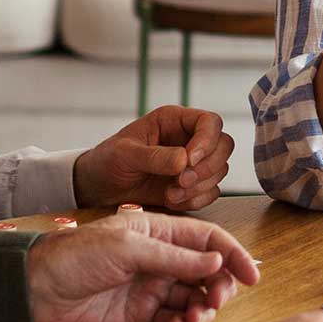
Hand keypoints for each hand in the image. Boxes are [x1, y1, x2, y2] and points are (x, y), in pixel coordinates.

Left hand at [27, 212, 259, 321]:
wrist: (34, 289)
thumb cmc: (75, 256)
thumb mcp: (128, 248)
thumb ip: (175, 258)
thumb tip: (217, 265)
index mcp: (159, 232)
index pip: (208, 241)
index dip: (233, 257)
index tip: (253, 276)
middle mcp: (160, 260)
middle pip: (207, 274)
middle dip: (219, 289)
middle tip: (214, 302)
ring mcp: (150, 289)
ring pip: (193, 300)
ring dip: (202, 310)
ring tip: (194, 319)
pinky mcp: (139, 317)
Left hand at [74, 106, 234, 210]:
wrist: (99, 188)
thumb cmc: (107, 161)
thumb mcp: (125, 154)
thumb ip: (154, 156)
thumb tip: (184, 161)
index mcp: (173, 121)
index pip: (209, 122)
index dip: (206, 141)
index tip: (188, 161)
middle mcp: (188, 139)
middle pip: (223, 145)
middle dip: (207, 167)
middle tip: (180, 181)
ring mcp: (192, 163)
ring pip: (220, 170)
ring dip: (199, 186)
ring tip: (170, 194)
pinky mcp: (191, 186)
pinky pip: (210, 192)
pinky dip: (196, 200)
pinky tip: (172, 200)